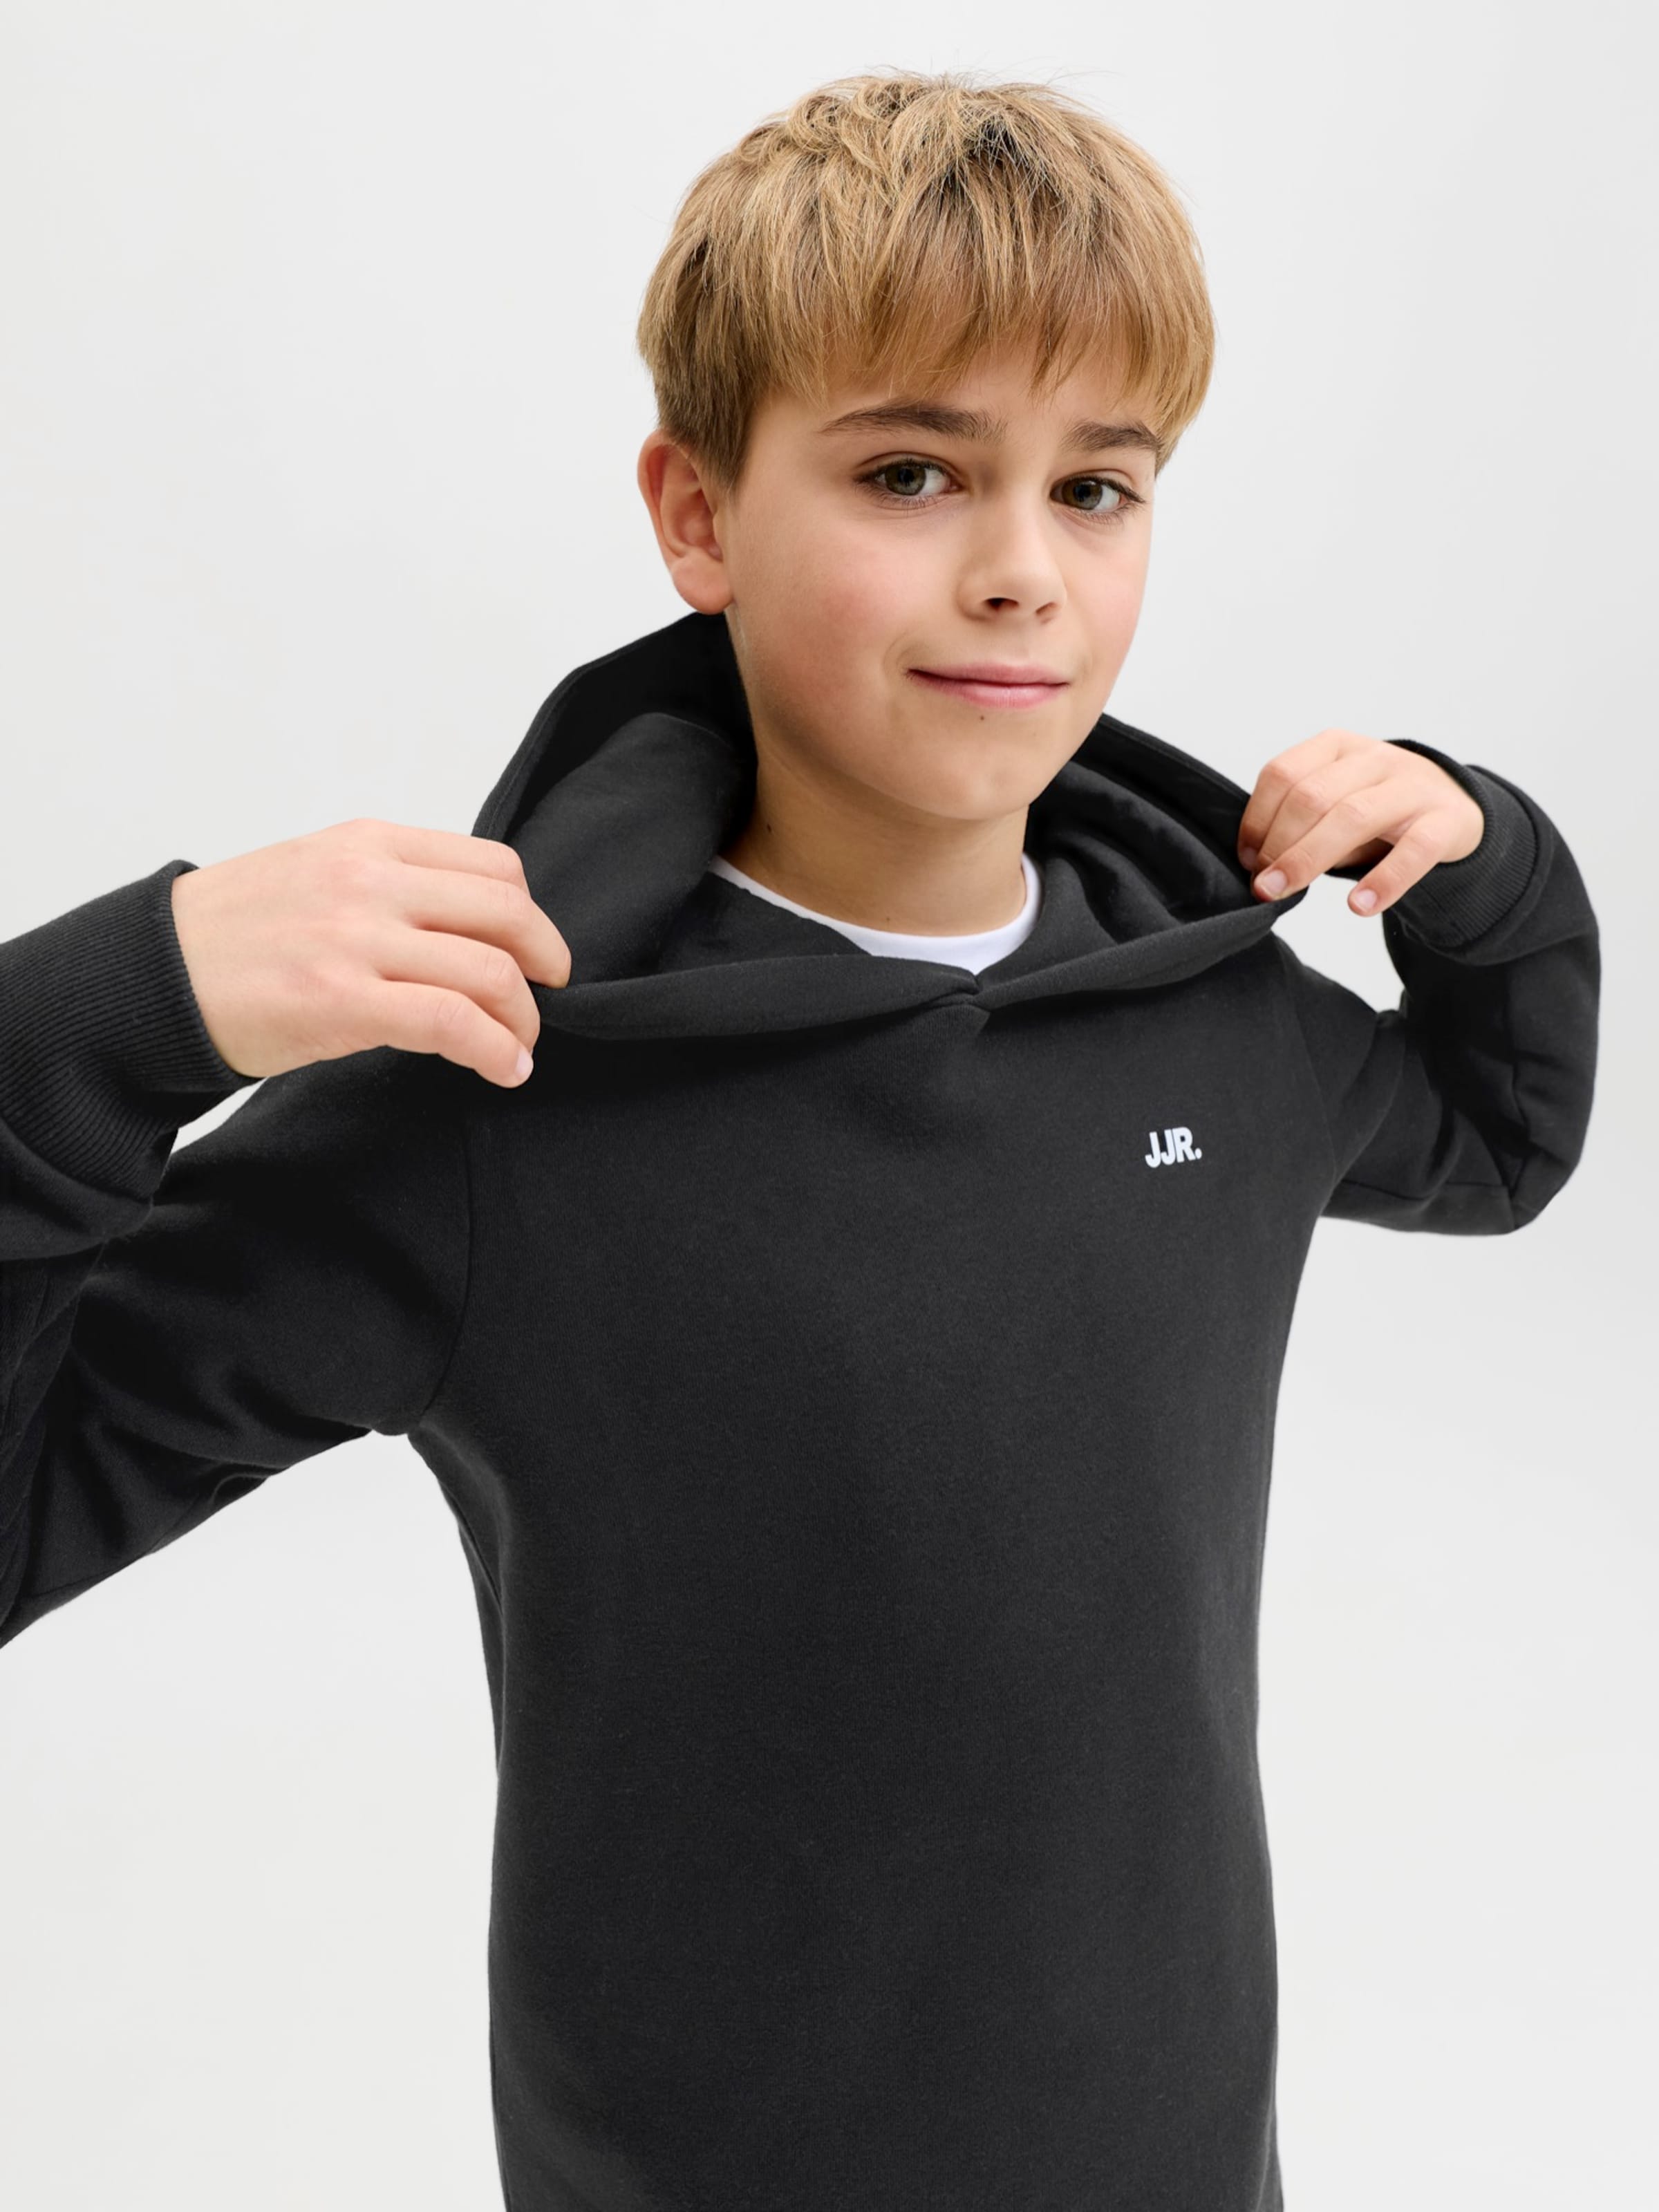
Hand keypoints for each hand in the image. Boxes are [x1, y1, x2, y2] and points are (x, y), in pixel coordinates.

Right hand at [169, 819, 571, 1087]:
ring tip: (519, 1047)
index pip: (492, 865)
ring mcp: (355, 940)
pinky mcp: (342, 1002)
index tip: (537, 951)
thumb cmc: (229, 936)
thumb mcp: (314, 875)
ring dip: (521, 1019)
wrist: (148, 978)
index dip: (530, 915)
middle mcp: (369, 881)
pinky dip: (495, 1049)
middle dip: (545, 963)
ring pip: (488, 971)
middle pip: (507, 913)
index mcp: (367, 844)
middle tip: (546, 998)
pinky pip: (452, 1023)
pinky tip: (503, 1068)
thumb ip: (387, 885)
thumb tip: (463, 926)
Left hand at [1235, 729, 1484, 916]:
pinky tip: (1360, 905)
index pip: (1283, 773)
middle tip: (1263, 886)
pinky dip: (1386, 880)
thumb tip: (1257, 864)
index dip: (1257, 819)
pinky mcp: (1446, 821)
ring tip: (1286, 892)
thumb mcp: (1335, 801)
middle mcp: (1374, 758)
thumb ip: (1299, 823)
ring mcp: (1413, 786)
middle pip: (1312, 796)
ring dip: (1310, 858)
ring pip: (1354, 816)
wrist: (1455, 808)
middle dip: (1278, 845)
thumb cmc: (1378, 808)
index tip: (1248, 859)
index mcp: (1337, 747)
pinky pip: (1414, 850)